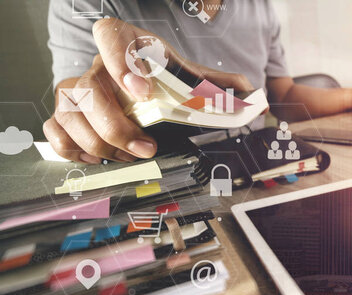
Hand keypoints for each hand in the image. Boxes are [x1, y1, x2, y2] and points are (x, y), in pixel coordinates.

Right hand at [44, 18, 254, 163]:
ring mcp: (79, 90)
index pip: (111, 35)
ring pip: (68, 110)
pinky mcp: (68, 114)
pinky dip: (72, 148)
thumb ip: (220, 85)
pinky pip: (54, 129)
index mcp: (130, 46)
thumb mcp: (192, 77)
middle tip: (146, 147)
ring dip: (98, 142)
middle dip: (116, 125)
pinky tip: (99, 158)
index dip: (121, 60)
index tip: (142, 92)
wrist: (142, 85)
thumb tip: (252, 97)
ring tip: (128, 157)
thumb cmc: (164, 80)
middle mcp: (99, 66)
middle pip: (88, 88)